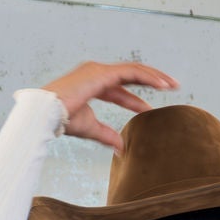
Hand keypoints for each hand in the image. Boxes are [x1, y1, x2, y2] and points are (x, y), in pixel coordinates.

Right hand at [43, 60, 179, 150]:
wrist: (46, 114)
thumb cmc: (62, 120)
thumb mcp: (90, 129)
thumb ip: (107, 135)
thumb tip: (122, 149)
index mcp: (92, 84)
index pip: (119, 89)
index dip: (134, 100)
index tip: (149, 110)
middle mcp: (96, 72)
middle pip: (130, 74)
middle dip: (151, 80)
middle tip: (171, 87)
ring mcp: (99, 70)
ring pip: (133, 70)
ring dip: (154, 76)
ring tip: (173, 84)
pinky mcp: (101, 72)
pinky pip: (130, 72)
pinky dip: (148, 77)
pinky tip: (162, 84)